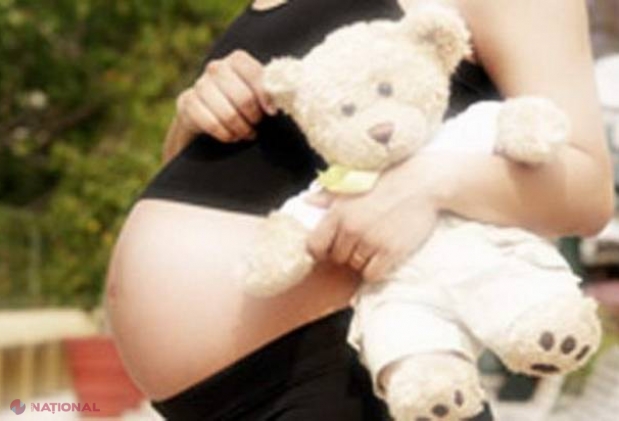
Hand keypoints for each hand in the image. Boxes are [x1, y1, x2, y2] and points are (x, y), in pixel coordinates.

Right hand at [175, 50, 276, 143]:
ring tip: (246, 133)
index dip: (264, 95)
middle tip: (256, 125)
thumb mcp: (257, 95)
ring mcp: (200, 84)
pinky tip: (230, 136)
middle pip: (243, 97)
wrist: (207, 119)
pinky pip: (211, 123)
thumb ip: (269, 91)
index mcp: (237, 60)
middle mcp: (216, 68)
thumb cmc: (241, 106)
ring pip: (227, 113)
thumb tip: (286, 96)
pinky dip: (225, 134)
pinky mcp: (186, 102)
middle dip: (253, 117)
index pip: (254, 73)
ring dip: (240, 129)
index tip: (271, 113)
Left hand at [307, 156, 448, 281]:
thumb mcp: (355, 184)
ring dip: (362, 260)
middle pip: (337, 257)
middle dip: (346, 253)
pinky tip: (383, 257)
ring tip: (374, 245)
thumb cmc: (389, 180)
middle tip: (361, 242)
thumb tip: (306, 201)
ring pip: (356, 266)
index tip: (329, 249)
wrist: (424, 183)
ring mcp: (371, 241)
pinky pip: (372, 274)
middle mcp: (351, 228)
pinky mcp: (391, 251)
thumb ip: (328, 196)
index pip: (314, 245)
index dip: (320, 251)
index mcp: (339, 211)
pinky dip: (376, 270)